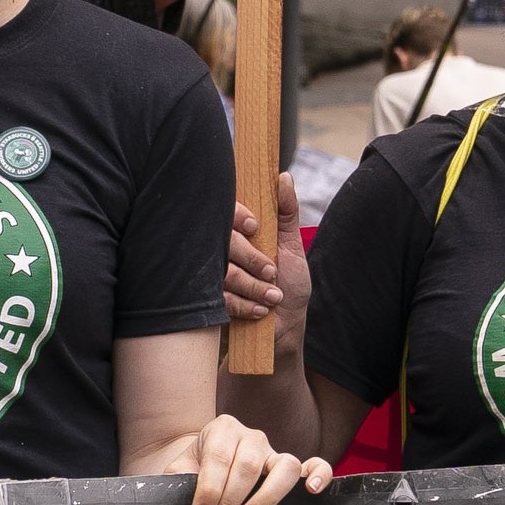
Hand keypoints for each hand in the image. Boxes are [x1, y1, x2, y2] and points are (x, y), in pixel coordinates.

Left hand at [186, 410, 330, 504]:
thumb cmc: (194, 470)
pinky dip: (318, 475)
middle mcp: (252, 436)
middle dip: (229, 501)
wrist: (204, 465)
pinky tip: (310, 491)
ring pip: (283, 466)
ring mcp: (274, 451)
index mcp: (221, 430)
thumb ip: (178, 481)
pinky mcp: (291, 467)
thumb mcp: (180, 470)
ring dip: (266, 496)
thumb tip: (182, 501)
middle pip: (248, 466)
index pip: (218, 458)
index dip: (209, 489)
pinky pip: (316, 465)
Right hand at [226, 170, 305, 327]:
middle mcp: (223, 251)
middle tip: (272, 271)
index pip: (225, 212)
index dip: (236, 215)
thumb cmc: (289, 283)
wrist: (285, 327)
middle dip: (251, 259)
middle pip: (223, 242)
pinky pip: (222, 297)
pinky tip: (262, 309)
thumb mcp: (292, 245)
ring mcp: (214, 276)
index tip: (254, 226)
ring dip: (253, 285)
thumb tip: (283, 177)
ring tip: (274, 295)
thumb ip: (287, 211)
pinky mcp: (212, 302)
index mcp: (239, 232)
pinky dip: (246, 304)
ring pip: (224, 272)